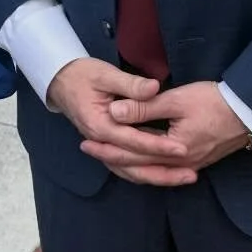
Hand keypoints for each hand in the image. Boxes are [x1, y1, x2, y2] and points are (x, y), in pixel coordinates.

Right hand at [48, 58, 196, 187]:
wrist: (60, 80)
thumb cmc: (82, 74)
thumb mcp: (105, 74)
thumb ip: (130, 84)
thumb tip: (154, 88)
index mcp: (100, 126)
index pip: (135, 142)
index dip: (159, 146)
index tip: (182, 148)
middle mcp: (101, 143)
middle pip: (134, 166)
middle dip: (164, 171)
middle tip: (191, 174)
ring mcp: (103, 147)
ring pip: (131, 171)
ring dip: (158, 176)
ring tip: (184, 177)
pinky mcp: (107, 146)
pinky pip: (127, 167)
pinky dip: (146, 172)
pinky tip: (165, 173)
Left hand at [101, 82, 251, 173]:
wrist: (249, 112)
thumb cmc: (214, 102)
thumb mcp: (176, 100)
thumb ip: (144, 108)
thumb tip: (114, 112)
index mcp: (173, 151)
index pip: (131, 153)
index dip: (107, 147)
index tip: (86, 140)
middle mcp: (179, 165)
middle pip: (138, 167)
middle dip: (112, 157)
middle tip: (88, 149)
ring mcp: (189, 165)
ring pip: (150, 171)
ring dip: (127, 164)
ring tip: (106, 154)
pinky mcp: (195, 161)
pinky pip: (162, 169)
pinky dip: (145, 165)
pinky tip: (135, 159)